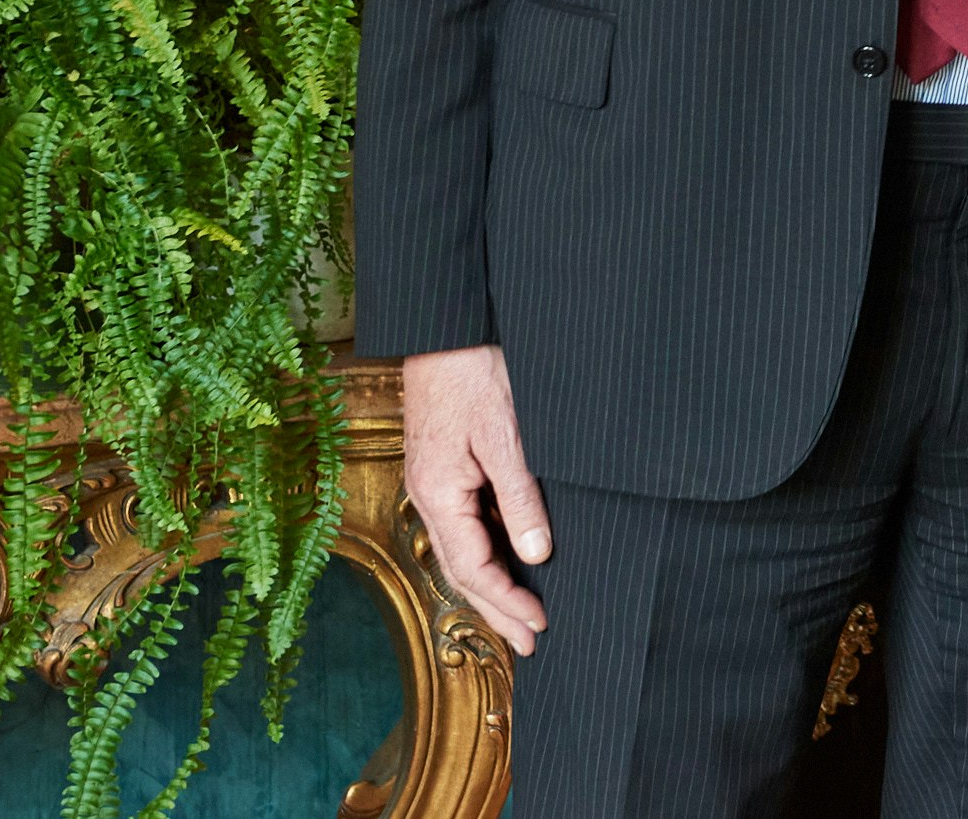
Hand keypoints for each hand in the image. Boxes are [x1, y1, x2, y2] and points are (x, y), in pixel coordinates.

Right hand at [401, 344, 553, 652]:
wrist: (445, 323)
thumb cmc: (474, 370)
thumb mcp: (506, 434)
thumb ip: (519, 496)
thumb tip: (534, 554)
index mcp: (437, 493)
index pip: (472, 568)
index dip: (506, 601)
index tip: (540, 625)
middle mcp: (428, 493)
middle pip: (460, 569)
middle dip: (495, 609)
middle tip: (529, 644)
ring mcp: (433, 480)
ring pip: (458, 549)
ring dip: (489, 585)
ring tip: (519, 616)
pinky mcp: (443, 464)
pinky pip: (463, 523)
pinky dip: (485, 551)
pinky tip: (506, 559)